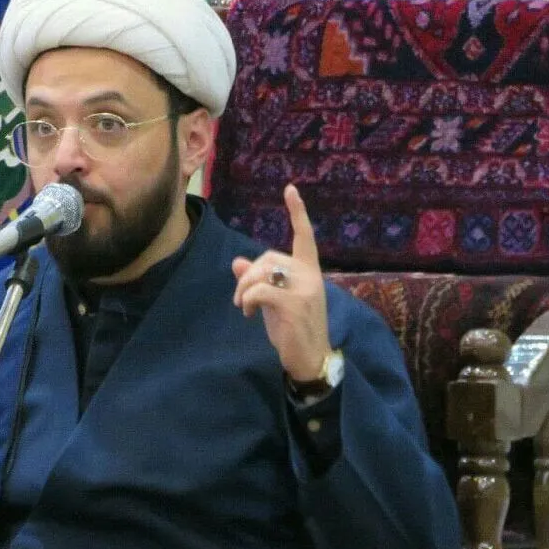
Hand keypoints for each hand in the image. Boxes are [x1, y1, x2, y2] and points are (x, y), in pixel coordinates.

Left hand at [231, 184, 330, 382]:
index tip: (291, 189)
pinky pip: (260, 290)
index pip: (305, 236)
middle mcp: (310, 276)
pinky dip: (248, 300)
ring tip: (244, 307)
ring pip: (262, 272)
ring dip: (244, 289)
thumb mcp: (273, 301)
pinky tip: (249, 314)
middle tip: (241, 300)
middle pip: (269, 257)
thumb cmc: (292, 329)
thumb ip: (259, 281)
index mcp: (309, 271)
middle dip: (247, 276)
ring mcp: (305, 289)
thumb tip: (238, 263)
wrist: (309, 359)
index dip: (298, 213)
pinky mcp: (294, 304)